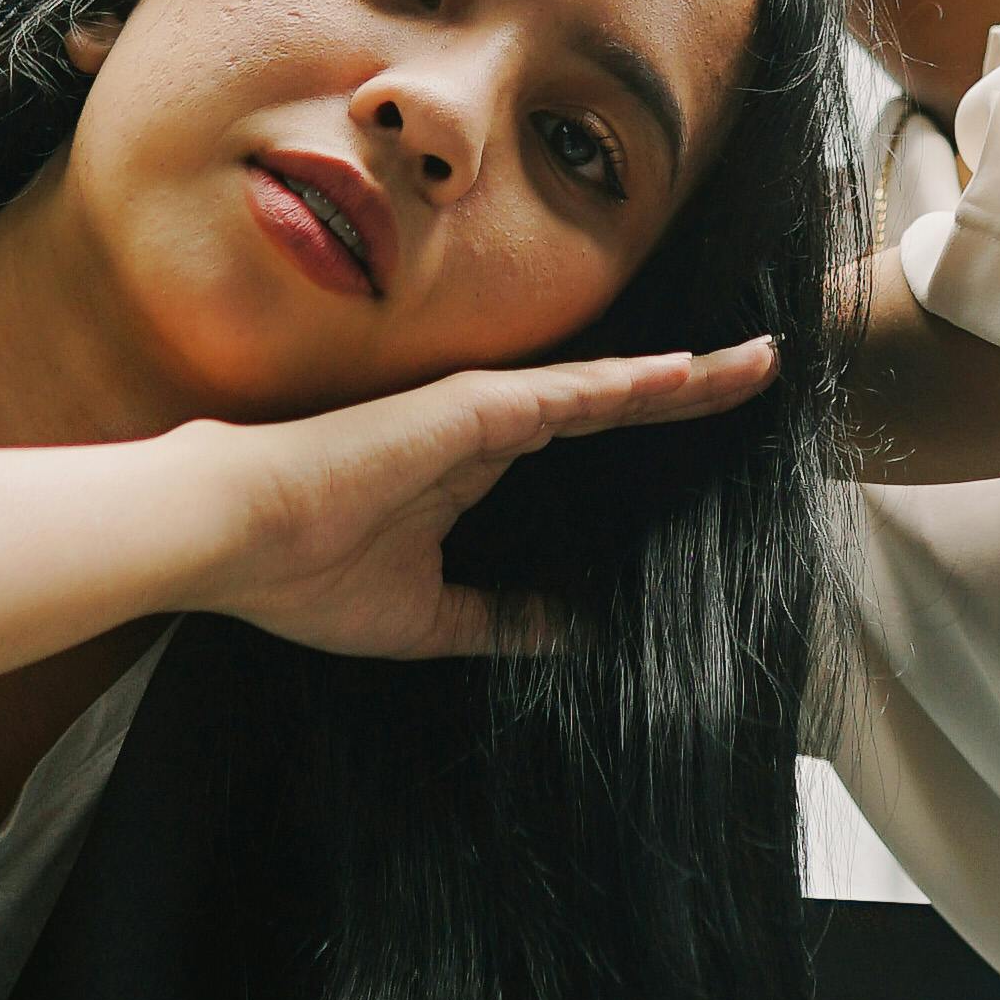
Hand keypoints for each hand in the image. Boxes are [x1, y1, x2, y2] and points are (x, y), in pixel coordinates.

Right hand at [195, 339, 778, 658]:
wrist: (232, 538)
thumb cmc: (304, 573)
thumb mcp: (427, 618)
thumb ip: (500, 620)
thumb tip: (567, 636)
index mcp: (477, 466)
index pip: (589, 437)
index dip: (653, 423)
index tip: (715, 418)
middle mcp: (490, 426)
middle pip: (617, 399)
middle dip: (693, 388)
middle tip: (767, 369)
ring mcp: (483, 411)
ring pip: (608, 385)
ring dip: (685, 376)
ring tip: (759, 364)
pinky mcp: (469, 408)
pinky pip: (568, 393)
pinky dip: (629, 383)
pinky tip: (687, 375)